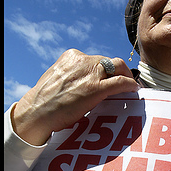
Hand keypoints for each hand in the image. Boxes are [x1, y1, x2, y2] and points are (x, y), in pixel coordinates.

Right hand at [11, 49, 138, 145]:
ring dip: (126, 75)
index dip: (105, 68)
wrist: (37, 112)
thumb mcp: (59, 79)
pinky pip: (120, 82)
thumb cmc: (45, 102)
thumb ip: (73, 77)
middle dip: (118, 70)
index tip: (110, 76)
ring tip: (131, 85)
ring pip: (117, 66)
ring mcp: (89, 73)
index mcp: (71, 57)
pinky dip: (129, 84)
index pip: (95, 59)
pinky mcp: (95, 88)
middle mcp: (82, 60)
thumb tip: (85, 85)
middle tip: (125, 80)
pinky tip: (134, 89)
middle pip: (108, 61)